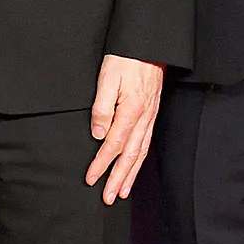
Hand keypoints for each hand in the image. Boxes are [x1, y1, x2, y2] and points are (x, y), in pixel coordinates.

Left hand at [84, 55, 163, 204]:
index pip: (113, 145)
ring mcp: (150, 118)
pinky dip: (140, 160)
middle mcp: (143, 119)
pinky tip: (135, 167)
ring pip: (140, 153)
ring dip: (130, 174)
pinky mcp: (152, 114)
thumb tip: (98, 134)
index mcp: (131, 111)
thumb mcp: (107, 78)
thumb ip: (102, 107)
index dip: (102, 164)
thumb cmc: (126, 58)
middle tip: (108, 198)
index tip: (91, 179)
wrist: (149, 45)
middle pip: (129, 156)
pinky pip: (146, 143)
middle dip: (117, 178)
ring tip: (122, 191)